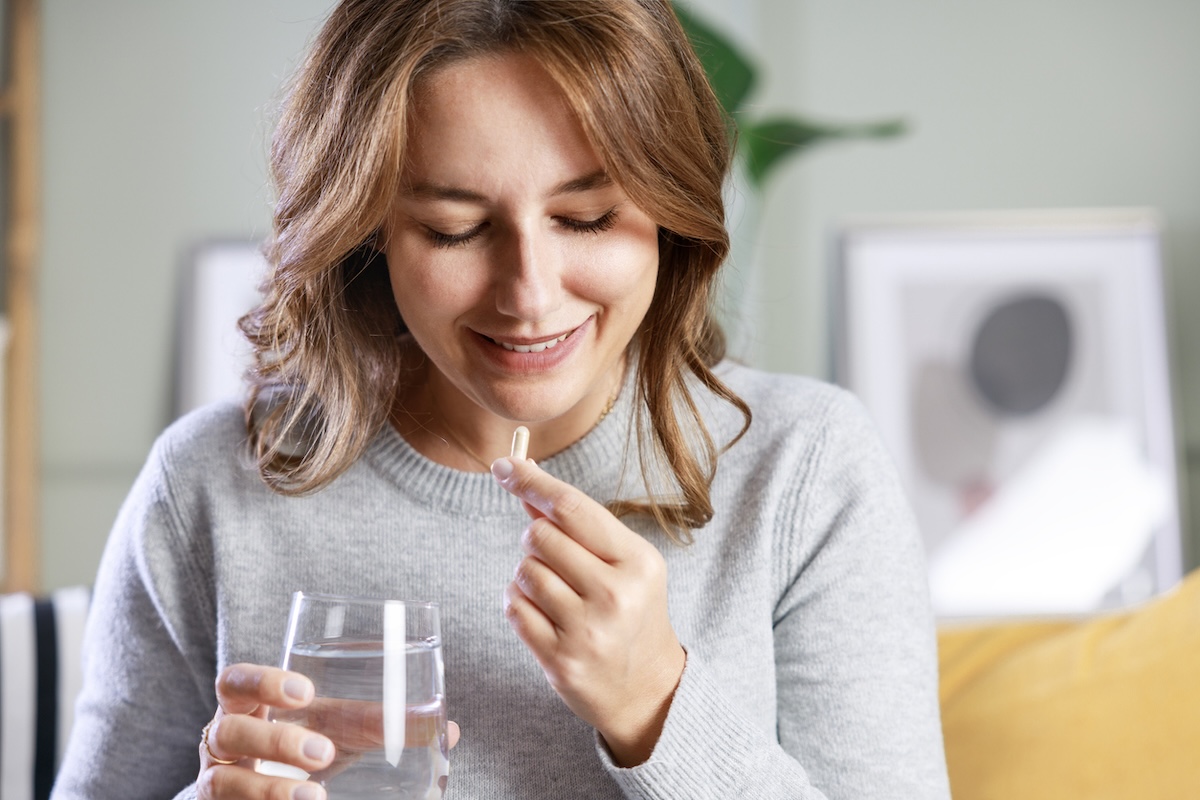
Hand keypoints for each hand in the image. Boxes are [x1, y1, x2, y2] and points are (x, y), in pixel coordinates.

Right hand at [198, 663, 460, 798]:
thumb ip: (380, 725)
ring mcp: (216, 783)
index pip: (234, 681)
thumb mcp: (335, 730)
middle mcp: (222, 742)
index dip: (262, 682)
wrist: (263, 795)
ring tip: (315, 798)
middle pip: (228, 731)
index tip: (305, 692)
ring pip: (223, 781)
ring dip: (269, 789)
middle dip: (277, 739)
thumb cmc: (301, 749)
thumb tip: (449, 730)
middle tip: (324, 752)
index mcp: (247, 706)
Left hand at [491, 457, 685, 766]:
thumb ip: (576, 525)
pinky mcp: (560, 660)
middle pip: (540, 536)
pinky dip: (519, 604)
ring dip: (528, 576)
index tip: (503, 466)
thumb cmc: (632, 612)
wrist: (647, 689)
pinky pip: (513, 608)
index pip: (571, 508)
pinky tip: (545, 615)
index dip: (532, 482)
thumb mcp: (622, 562)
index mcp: (637, 562)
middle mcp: (615, 595)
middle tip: (556, 559)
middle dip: (536, 540)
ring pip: (523, 572)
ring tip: (557, 594)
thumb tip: (524, 479)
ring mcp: (587, 630)